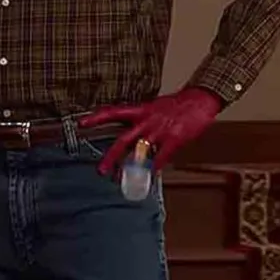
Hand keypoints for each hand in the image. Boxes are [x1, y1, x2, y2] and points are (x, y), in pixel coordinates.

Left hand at [78, 87, 222, 176]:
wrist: (199, 100)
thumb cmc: (176, 105)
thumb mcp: (153, 108)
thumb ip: (140, 120)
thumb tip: (130, 133)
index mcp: (139, 111)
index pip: (113, 112)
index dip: (96, 117)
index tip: (81, 123)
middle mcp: (146, 121)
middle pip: (122, 140)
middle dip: (110, 156)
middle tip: (101, 170)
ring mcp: (159, 131)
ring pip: (139, 151)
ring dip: (129, 167)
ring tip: (121, 179)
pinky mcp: (173, 139)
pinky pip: (161, 157)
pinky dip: (154, 167)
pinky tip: (150, 175)